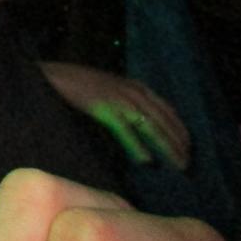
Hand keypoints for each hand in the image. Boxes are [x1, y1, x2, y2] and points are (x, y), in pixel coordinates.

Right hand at [37, 62, 190, 169]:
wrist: (52, 76)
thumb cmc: (77, 84)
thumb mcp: (109, 88)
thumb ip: (125, 100)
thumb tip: (138, 123)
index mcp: (135, 85)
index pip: (167, 109)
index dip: (180, 129)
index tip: (188, 147)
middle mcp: (132, 91)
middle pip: (164, 120)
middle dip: (178, 142)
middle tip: (187, 163)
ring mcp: (119, 98)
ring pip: (151, 126)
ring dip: (167, 146)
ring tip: (177, 164)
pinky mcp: (105, 108)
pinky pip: (126, 131)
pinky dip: (137, 146)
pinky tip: (146, 160)